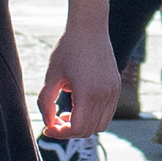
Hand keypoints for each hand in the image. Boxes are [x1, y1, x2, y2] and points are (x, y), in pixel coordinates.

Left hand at [35, 22, 121, 140]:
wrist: (89, 27)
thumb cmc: (67, 49)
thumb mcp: (51, 76)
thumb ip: (45, 103)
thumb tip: (49, 123)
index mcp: (88, 93)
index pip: (77, 128)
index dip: (60, 133)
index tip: (47, 128)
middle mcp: (105, 95)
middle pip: (88, 130)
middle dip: (69, 131)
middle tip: (55, 120)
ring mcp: (113, 92)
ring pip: (100, 125)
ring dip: (83, 125)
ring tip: (68, 113)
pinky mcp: (116, 87)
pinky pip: (107, 113)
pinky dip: (93, 116)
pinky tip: (79, 104)